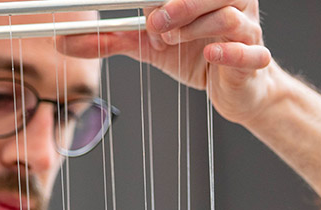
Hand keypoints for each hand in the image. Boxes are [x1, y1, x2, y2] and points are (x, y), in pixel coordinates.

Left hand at [58, 1, 275, 125]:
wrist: (233, 90)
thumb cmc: (196, 57)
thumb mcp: (147, 46)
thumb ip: (110, 40)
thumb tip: (65, 43)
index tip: (146, 9)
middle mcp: (229, 1)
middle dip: (179, 4)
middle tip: (153, 22)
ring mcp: (246, 28)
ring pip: (227, 16)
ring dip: (195, 26)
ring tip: (171, 40)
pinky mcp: (255, 58)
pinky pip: (249, 49)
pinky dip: (230, 50)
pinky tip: (211, 54)